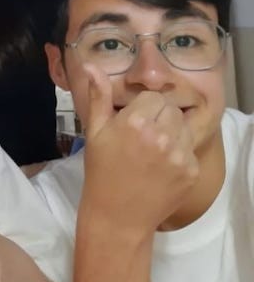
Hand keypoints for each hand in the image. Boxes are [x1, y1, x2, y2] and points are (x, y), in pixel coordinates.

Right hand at [79, 64, 198, 233]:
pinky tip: (161, 166)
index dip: (143, 107)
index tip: (133, 121)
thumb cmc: (101, 171)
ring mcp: (179, 154)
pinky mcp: (191, 171)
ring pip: (185, 127)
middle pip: (172, 109)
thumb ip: (98, 96)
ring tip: (153, 149)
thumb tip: (91, 66)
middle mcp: (160, 135)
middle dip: (160, 117)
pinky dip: (179, 153)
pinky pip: (190, 149)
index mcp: (134, 122)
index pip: (154, 97)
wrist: (117, 215)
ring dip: (173, 132)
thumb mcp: (95, 132)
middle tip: (144, 135)